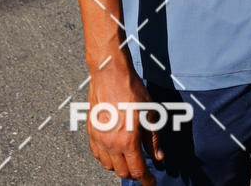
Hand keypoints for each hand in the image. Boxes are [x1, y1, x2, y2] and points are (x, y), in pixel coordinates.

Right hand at [85, 63, 163, 184]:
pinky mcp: (91, 132)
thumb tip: (158, 157)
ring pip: (108, 166)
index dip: (146, 180)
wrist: (110, 75)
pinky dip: (106, 158)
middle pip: (122, 171)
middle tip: (142, 169)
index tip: (151, 183)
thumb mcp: (150, 113)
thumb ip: (153, 139)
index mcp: (128, 141)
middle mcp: (111, 144)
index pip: (138, 170)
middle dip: (134, 173)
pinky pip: (97, 154)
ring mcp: (99, 139)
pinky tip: (113, 151)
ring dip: (119, 166)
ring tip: (128, 159)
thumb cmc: (132, 90)